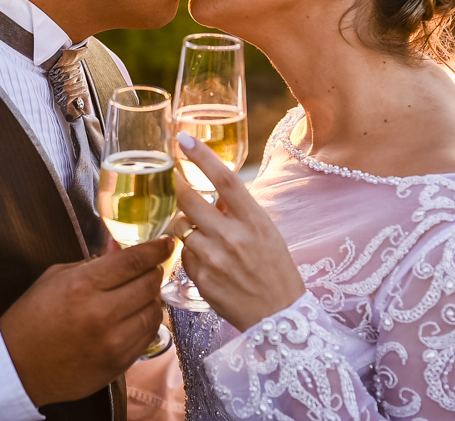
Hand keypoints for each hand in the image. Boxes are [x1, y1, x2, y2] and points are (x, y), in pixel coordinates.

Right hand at [0, 236, 173, 406]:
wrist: (18, 367)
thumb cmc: (32, 319)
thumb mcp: (56, 278)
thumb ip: (92, 262)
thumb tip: (118, 246)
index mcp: (83, 286)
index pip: (134, 261)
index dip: (156, 248)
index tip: (166, 243)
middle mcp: (102, 313)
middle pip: (149, 284)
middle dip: (154, 271)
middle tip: (150, 267)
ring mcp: (112, 342)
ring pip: (154, 311)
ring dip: (152, 298)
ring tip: (140, 293)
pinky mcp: (118, 363)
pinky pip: (148, 336)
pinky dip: (147, 322)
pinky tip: (136, 316)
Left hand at [171, 133, 304, 331]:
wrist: (280, 316)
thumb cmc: (275, 270)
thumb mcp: (266, 232)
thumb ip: (240, 210)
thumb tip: (214, 191)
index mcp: (254, 220)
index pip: (225, 179)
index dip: (202, 156)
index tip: (183, 139)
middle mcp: (233, 236)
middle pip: (190, 199)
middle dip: (178, 187)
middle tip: (174, 182)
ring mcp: (215, 259)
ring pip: (181, 227)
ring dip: (184, 224)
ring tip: (201, 233)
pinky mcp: (202, 279)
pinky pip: (184, 255)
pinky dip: (190, 253)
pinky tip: (207, 261)